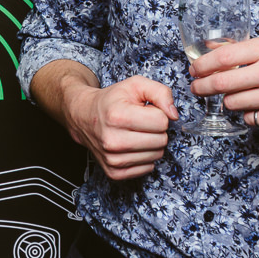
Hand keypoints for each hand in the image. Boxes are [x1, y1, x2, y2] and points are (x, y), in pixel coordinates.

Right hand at [64, 76, 180, 179]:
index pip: (162, 121)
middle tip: (141, 122)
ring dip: (151, 144)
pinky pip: (148, 168)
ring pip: (156, 155)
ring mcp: (112, 159)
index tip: (145, 111)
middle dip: (156, 129)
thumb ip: (160, 92)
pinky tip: (133, 146)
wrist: (84, 116)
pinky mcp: (114, 172)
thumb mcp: (136, 85)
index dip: (158, 114)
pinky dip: (145, 157)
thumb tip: (174, 115)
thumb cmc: (112, 100)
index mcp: (118, 116)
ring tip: (136, 133)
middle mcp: (113, 140)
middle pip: (161, 140)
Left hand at [189, 37, 258, 130]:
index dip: (201, 66)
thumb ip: (243, 49)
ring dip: (228, 101)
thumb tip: (210, 49)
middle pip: (221, 82)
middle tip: (196, 88)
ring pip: (231, 102)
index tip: (193, 70)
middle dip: (202, 87)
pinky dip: (248, 114)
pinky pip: (248, 118)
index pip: (222, 58)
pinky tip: (257, 107)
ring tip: (236, 95)